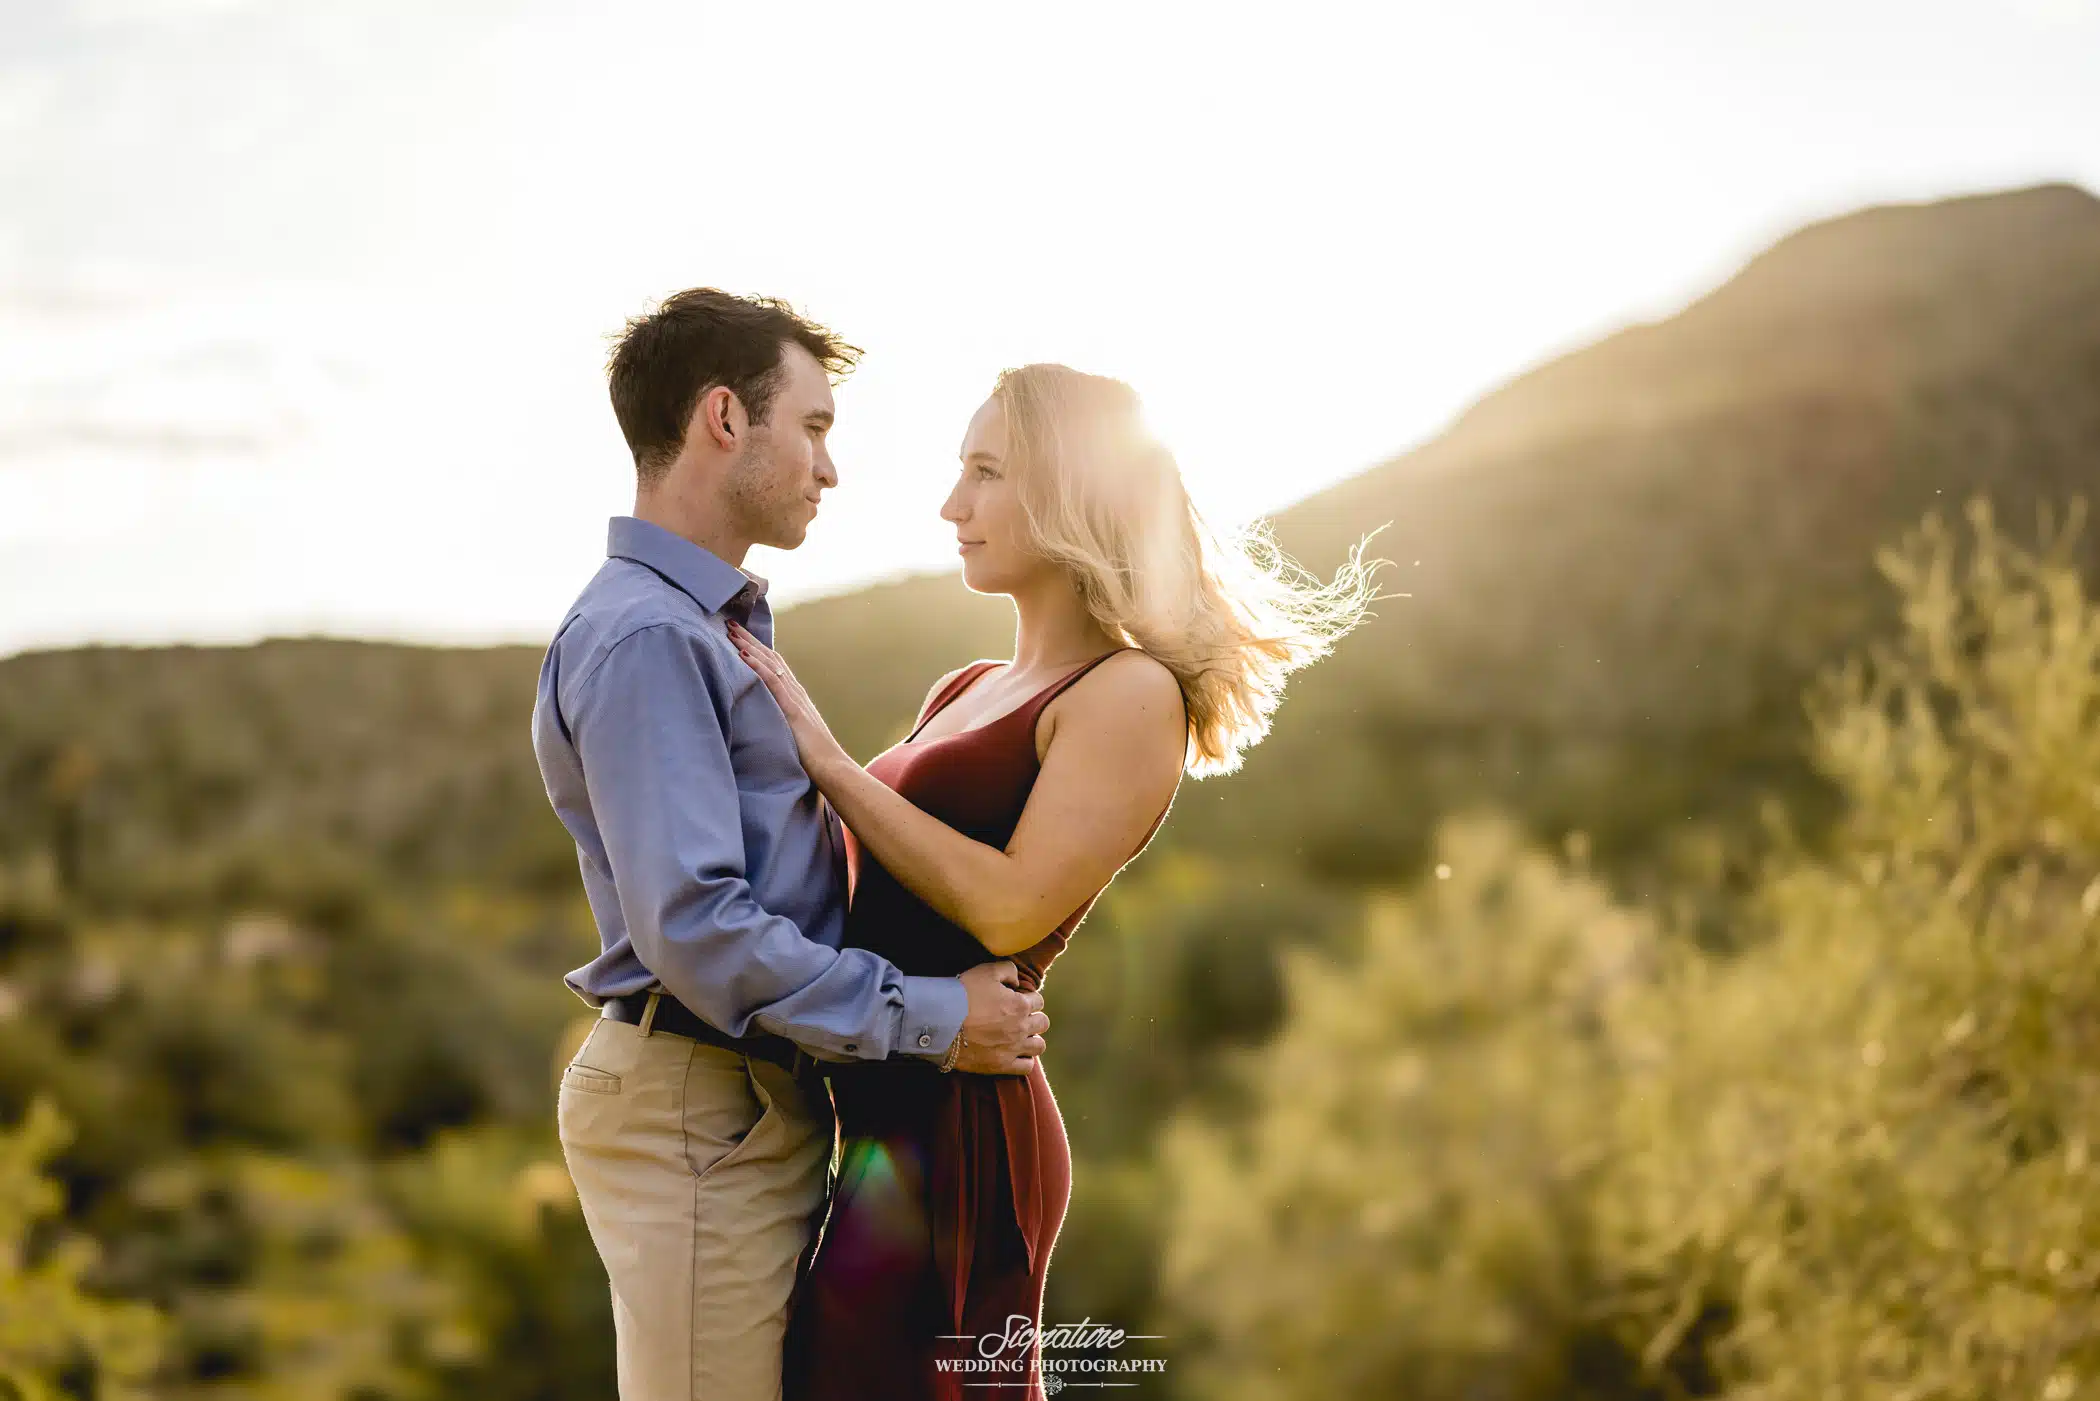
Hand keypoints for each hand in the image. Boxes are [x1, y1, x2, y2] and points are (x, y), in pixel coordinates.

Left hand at [727, 620, 850, 780]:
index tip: (739, 636)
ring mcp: (795, 698)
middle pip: (770, 658)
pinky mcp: (792, 709)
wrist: (832, 767)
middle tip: (729, 623)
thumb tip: (763, 723)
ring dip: (749, 646)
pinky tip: (743, 655)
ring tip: (731, 631)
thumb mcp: (793, 734)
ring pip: (769, 664)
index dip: (756, 649)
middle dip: (749, 640)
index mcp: (796, 697)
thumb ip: (781, 723)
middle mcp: (796, 691)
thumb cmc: (813, 758)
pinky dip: (757, 666)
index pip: (773, 666)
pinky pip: (772, 682)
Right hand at [955, 959, 1048, 1074]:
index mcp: (1020, 1005)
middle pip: (1042, 1023)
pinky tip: (1015, 1053)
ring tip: (1019, 1036)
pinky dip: (1024, 1060)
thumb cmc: (963, 993)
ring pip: (1039, 1046)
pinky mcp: (1001, 1065)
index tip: (1017, 999)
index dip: (1028, 998)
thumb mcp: (986, 971)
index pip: (1039, 1001)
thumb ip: (1008, 970)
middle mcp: (1021, 1027)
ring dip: (1032, 1039)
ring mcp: (1013, 1048)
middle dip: (1034, 1017)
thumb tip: (1016, 981)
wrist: (941, 1022)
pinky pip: (1026, 1067)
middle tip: (1019, 1017)